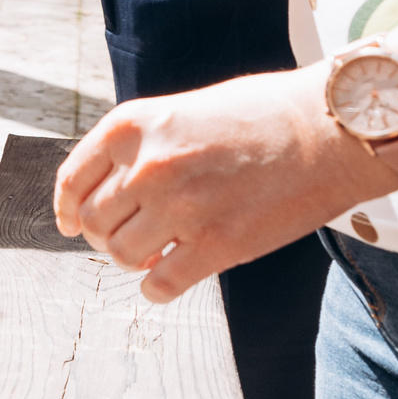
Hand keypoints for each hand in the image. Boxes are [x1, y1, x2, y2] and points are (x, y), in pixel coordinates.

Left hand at [54, 67, 395, 301]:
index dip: (66, 207)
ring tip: (153, 251)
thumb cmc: (263, 114)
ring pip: (121, 254)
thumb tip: (114, 184)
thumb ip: (143, 145)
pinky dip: (156, 288)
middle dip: (104, 233)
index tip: (69, 222)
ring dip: (131, 258)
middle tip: (124, 236)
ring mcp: (181, 208)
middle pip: (95, 221)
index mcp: (132, 126)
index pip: (72, 178)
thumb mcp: (183, 110)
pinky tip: (165, 280)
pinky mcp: (218, 246)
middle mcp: (148, 167)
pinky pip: (161, 283)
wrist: (330, 130)